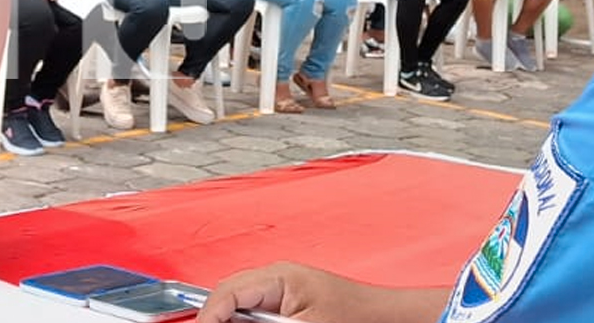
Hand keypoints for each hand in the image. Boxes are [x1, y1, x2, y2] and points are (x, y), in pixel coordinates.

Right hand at [196, 262, 379, 322]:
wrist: (385, 318)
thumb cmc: (357, 316)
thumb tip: (226, 322)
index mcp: (277, 275)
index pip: (226, 291)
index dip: (208, 315)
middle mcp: (275, 279)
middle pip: (227, 298)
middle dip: (215, 316)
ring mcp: (281, 293)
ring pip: (239, 307)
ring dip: (229, 317)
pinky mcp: (288, 308)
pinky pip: (255, 313)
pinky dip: (245, 321)